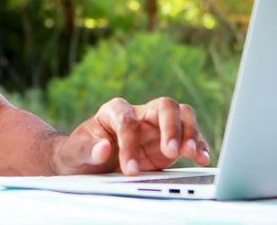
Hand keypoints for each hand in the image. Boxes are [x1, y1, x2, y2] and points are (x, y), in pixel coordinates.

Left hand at [52, 97, 210, 175]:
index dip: (130, 144)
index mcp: (114, 111)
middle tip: (170, 152)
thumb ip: (85, 150)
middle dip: (169, 127)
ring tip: (193, 154)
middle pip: (163, 106)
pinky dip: (199, 146)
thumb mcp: (74, 153)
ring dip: (190, 133)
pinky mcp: (169, 142)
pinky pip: (189, 137)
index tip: (130, 169)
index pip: (127, 120)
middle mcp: (139, 114)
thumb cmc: (79, 153)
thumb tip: (102, 148)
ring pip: (182, 116)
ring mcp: (156, 127)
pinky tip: (203, 158)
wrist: (86, 163)